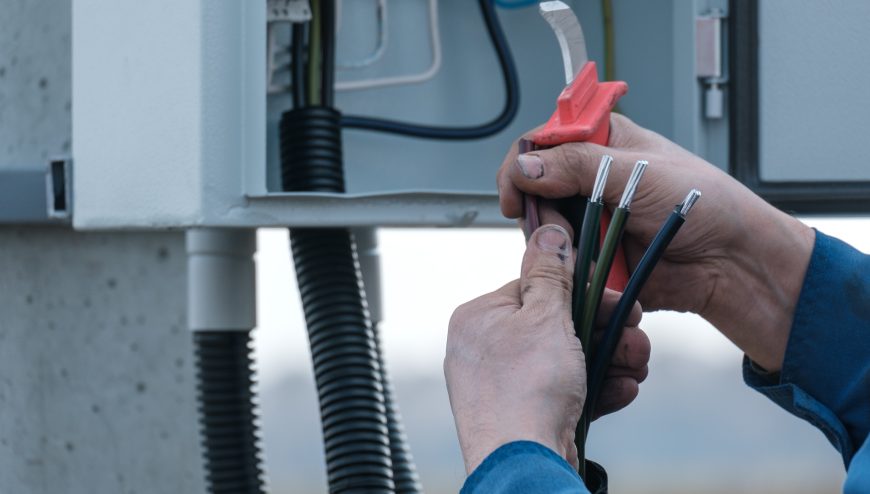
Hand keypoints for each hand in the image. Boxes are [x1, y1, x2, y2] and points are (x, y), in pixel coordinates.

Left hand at [445, 225, 648, 473]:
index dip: (583, 293)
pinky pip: (561, 391)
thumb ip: (551, 274)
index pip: (535, 289)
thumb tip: (549, 233)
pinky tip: (623, 388)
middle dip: (604, 330)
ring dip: (607, 359)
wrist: (523, 462)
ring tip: (638, 363)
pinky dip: (593, 388)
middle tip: (637, 332)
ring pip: (563, 361)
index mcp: (478, 318)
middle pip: (555, 327)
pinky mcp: (521, 415)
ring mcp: (500, 385)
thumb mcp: (546, 317)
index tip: (619, 298)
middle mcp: (483, 350)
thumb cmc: (527, 387)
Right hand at [497, 114, 814, 371]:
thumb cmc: (706, 205)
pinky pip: (563, 261)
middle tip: (551, 221)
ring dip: (555, 240)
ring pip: (545, 228)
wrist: (731, 264)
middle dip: (538, 206)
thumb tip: (527, 166)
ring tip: (582, 247)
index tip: (516, 183)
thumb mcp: (637, 172)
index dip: (525, 160)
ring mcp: (592, 220)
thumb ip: (577, 165)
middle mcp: (593, 180)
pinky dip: (569, 267)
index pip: (546, 141)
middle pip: (536, 187)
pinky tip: (587, 268)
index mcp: (605, 144)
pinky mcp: (595, 256)